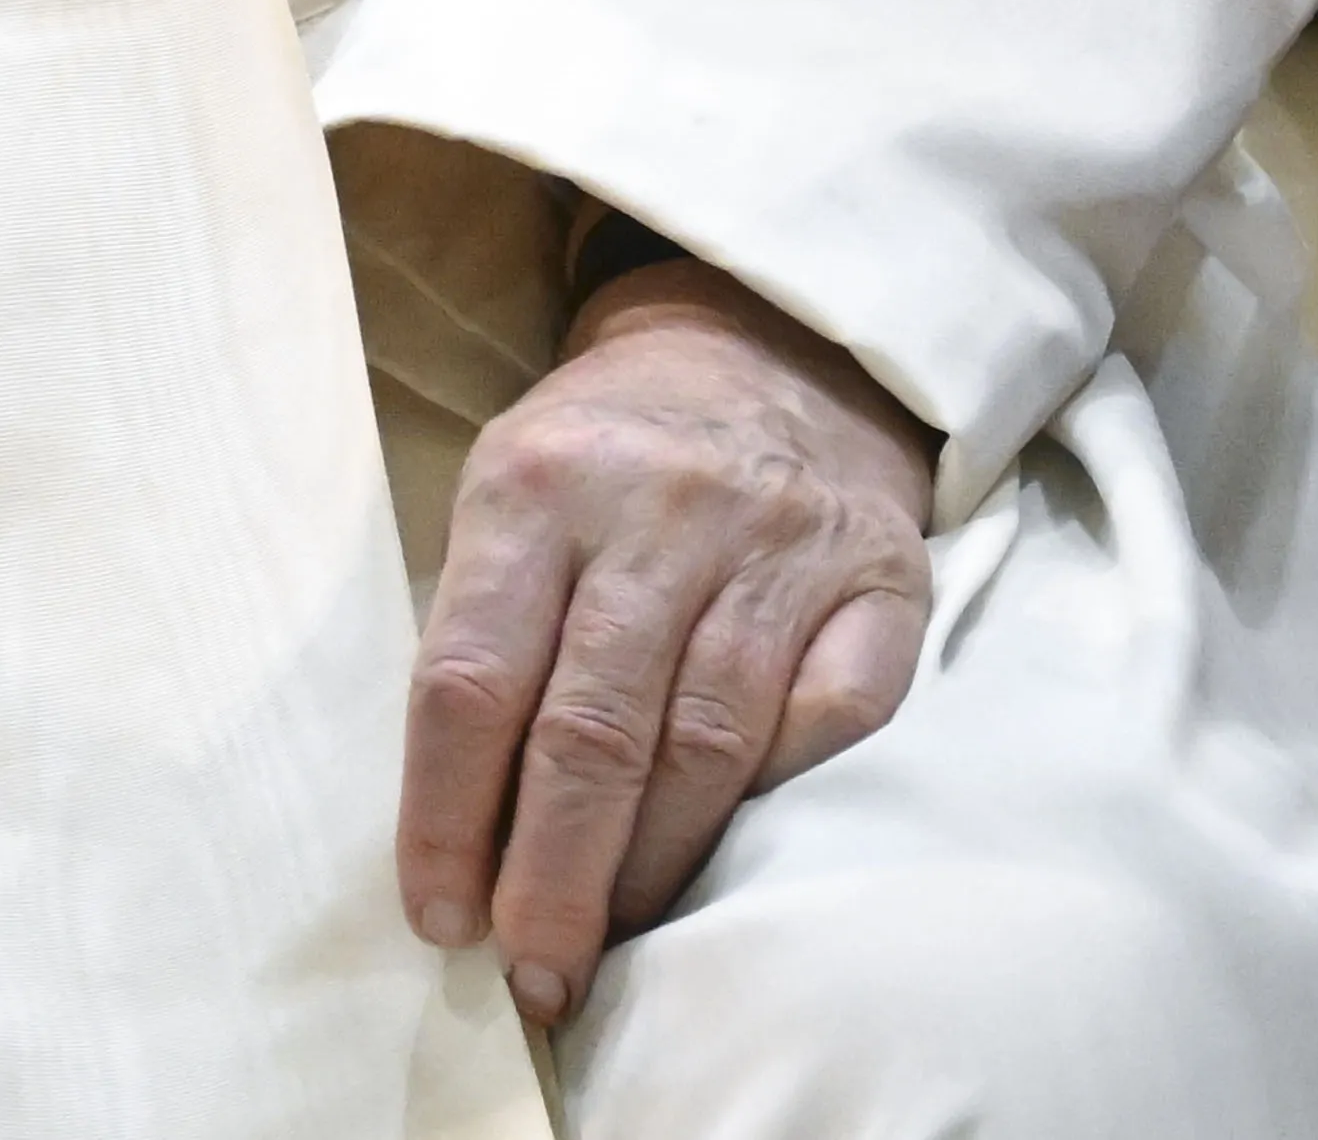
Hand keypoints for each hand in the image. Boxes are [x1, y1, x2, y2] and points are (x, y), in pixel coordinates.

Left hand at [397, 254, 940, 1031]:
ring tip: (608, 943)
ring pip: (708, 745)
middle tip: (531, 970)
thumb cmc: (606, 455)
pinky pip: (829, 720)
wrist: (766, 346)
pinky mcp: (879, 578)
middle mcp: (658, 508)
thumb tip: (455, 830)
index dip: (445, 816)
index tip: (438, 915)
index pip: (470, 678)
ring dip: (652, 869)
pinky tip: (732, 847)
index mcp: (536, 482)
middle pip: (593, 731)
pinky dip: (777, 796)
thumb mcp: (511, 492)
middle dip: (552, 878)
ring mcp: (777, 542)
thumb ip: (482, 630)